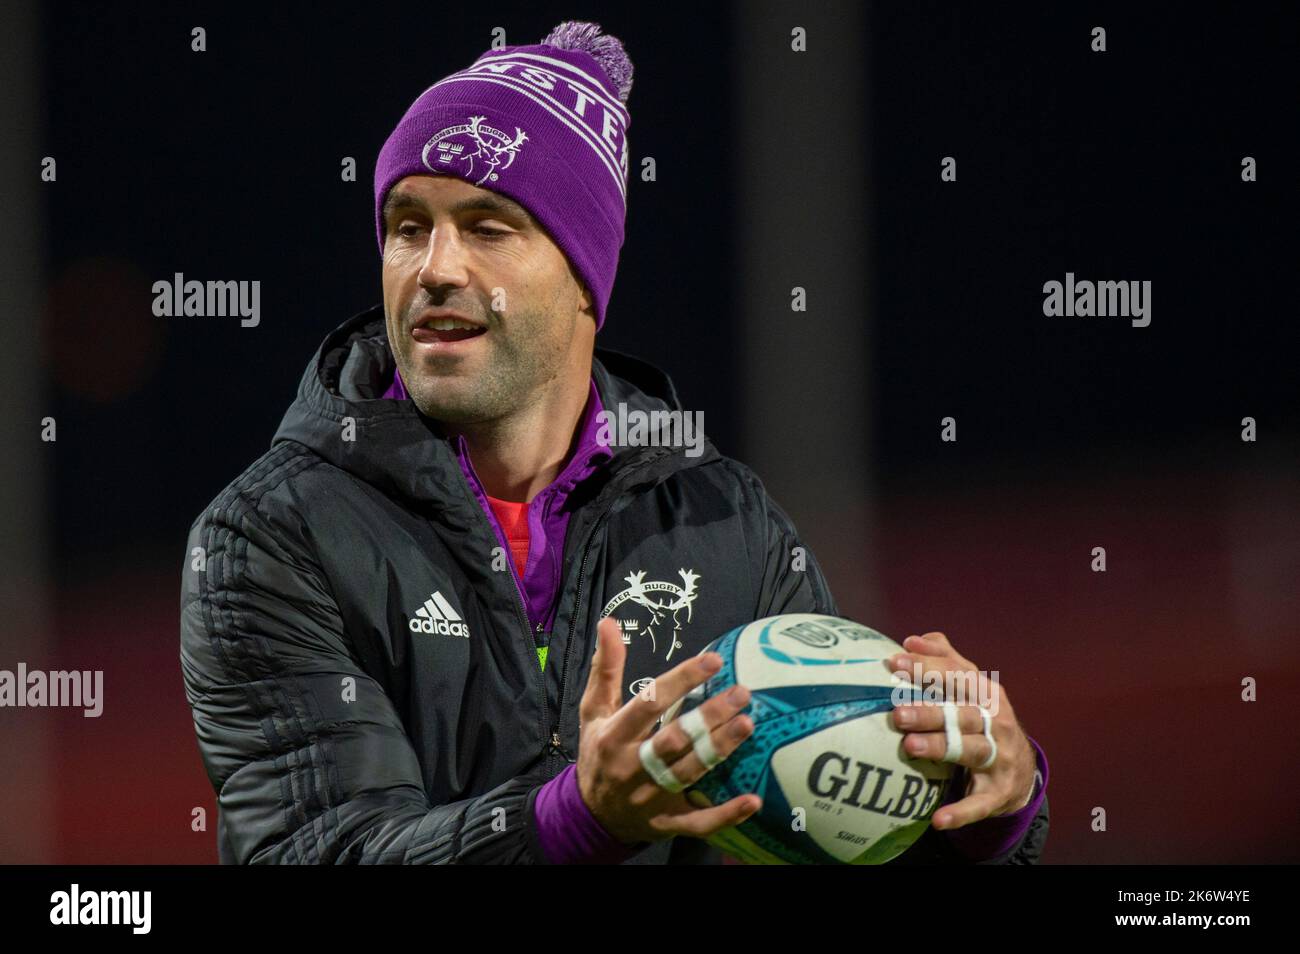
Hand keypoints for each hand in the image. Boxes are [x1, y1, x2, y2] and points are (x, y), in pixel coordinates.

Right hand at [575, 617, 760, 844]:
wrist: (590, 815)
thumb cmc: (598, 752)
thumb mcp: (593, 710)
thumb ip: (605, 668)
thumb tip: (609, 622)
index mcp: (614, 736)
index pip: (649, 703)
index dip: (681, 680)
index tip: (713, 660)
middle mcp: (632, 767)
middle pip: (674, 738)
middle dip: (708, 716)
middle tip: (742, 693)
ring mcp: (650, 797)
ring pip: (689, 772)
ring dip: (720, 750)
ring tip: (748, 724)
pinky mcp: (666, 823)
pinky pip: (698, 822)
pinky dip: (726, 814)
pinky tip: (753, 801)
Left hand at [885, 631, 1036, 830]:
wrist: (1021, 769)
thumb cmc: (983, 718)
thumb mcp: (972, 687)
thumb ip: (946, 659)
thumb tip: (913, 639)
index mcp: (988, 693)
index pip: (957, 676)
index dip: (927, 668)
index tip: (894, 662)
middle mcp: (998, 722)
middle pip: (961, 713)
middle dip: (930, 711)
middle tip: (897, 712)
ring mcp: (1000, 757)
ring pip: (970, 750)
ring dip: (941, 748)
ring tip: (910, 746)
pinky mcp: (998, 792)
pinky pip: (979, 804)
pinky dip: (960, 812)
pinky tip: (938, 819)